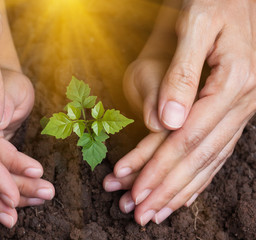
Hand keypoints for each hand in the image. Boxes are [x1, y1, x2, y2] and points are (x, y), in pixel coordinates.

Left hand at [104, 0, 255, 225]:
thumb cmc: (213, 1)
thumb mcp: (196, 25)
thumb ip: (182, 74)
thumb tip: (168, 122)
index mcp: (232, 84)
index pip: (187, 138)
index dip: (159, 167)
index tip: (134, 190)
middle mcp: (240, 103)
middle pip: (197, 157)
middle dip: (164, 188)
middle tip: (137, 213)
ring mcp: (238, 110)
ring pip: (206, 161)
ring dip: (178, 191)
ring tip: (153, 212)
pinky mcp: (230, 111)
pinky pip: (216, 152)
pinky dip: (198, 178)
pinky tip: (184, 196)